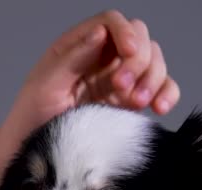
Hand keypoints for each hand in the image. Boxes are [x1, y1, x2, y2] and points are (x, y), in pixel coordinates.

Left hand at [2, 10, 180, 139]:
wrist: (39, 154)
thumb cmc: (34, 118)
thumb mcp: (46, 85)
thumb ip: (73, 57)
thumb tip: (101, 33)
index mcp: (79, 46)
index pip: (111, 22)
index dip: (125, 31)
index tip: (129, 52)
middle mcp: (103, 58)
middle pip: (139, 40)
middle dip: (138, 61)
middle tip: (122, 87)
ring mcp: (121, 80)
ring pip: (154, 63)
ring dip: (154, 79)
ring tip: (137, 103)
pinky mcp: (132, 103)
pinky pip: (162, 89)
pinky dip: (168, 94)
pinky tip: (159, 108)